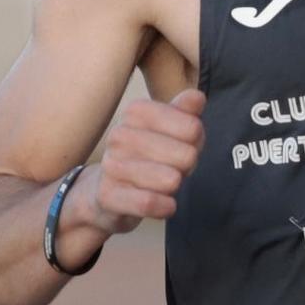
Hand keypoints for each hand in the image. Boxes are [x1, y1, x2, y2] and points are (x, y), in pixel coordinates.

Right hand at [80, 88, 207, 234]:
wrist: (107, 194)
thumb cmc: (147, 156)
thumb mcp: (169, 129)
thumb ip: (186, 111)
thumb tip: (197, 97)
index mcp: (136, 112)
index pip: (193, 128)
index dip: (196, 142)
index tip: (182, 145)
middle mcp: (119, 134)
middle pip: (187, 155)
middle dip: (186, 167)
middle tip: (172, 168)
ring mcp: (111, 165)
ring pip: (170, 180)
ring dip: (174, 187)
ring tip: (162, 184)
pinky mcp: (108, 196)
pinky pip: (149, 202)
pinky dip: (165, 207)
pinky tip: (164, 204)